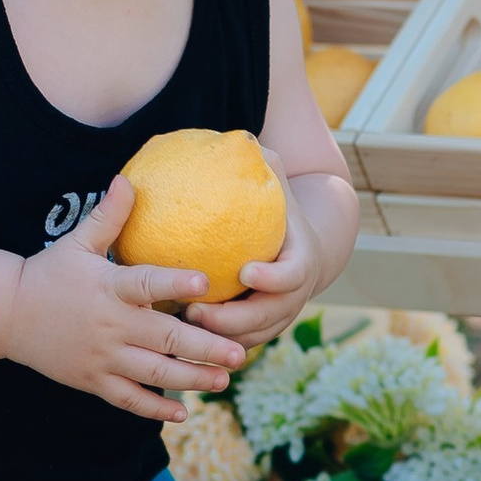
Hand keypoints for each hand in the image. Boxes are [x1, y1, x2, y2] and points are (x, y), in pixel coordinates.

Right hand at [4, 179, 243, 417]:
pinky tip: (183, 413)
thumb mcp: (77, 242)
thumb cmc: (50, 273)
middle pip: (164, 338)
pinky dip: (154, 409)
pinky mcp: (93, 380)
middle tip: (240, 352)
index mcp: (108, 288)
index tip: (206, 283)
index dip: (174, 284)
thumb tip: (129, 179)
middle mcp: (109, 325)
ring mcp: (101, 357)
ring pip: (153, 373)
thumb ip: (109, 216)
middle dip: (204, 347)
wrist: (6, 315)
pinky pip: (128, 399)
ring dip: (191, 379)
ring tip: (224, 379)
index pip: (145, 285)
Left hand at [185, 158, 346, 352]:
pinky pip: (237, 344)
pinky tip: (177, 334)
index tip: (246, 270)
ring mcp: (279, 318)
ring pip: (251, 337)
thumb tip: (241, 136)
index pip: (293, 274)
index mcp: (301, 261)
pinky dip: (213, 344)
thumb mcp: (278, 186)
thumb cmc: (280, 210)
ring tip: (180, 323)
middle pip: (268, 317)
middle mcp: (294, 296)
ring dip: (218, 337)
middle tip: (196, 309)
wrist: (302, 251)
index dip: (273, 277)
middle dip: (234, 320)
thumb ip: (262, 164)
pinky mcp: (261, 332)